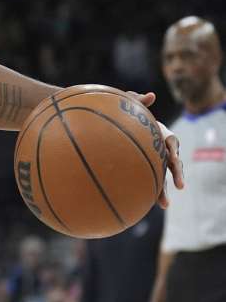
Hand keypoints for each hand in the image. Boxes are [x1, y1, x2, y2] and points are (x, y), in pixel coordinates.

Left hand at [129, 91, 184, 207]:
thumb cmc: (128, 116)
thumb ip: (138, 100)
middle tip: (180, 185)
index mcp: (162, 136)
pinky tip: (145, 205)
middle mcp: (163, 150)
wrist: (121, 128)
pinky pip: (151, 182)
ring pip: (163, 177)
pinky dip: (150, 192)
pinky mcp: (148, 169)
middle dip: (177, 174)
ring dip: (164, 190)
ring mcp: (157, 161)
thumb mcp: (131, 105)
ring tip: (164, 205)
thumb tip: (151, 95)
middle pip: (174, 163)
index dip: (174, 150)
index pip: (172, 143)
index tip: (173, 158)